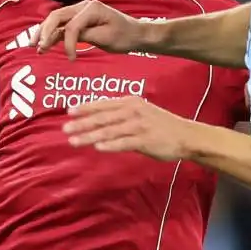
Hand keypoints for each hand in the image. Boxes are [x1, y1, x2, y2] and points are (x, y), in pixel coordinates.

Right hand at [37, 0, 149, 60]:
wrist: (135, 34)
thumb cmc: (124, 36)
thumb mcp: (106, 38)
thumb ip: (84, 35)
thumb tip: (65, 37)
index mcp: (91, 8)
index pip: (72, 26)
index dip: (68, 43)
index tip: (71, 59)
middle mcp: (83, 6)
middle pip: (56, 17)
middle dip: (44, 31)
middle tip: (36, 47)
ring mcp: (79, 12)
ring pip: (56, 20)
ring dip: (44, 32)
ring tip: (34, 46)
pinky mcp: (79, 20)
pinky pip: (62, 25)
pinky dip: (52, 34)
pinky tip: (43, 44)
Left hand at [64, 95, 192, 161]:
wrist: (185, 136)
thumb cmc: (160, 125)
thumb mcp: (141, 113)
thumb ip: (121, 115)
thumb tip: (99, 121)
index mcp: (131, 102)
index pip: (103, 104)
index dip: (85, 108)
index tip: (69, 112)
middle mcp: (133, 111)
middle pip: (102, 117)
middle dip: (82, 123)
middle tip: (65, 129)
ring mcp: (139, 125)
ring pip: (109, 130)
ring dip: (90, 136)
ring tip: (74, 141)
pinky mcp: (145, 140)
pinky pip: (123, 143)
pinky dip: (109, 144)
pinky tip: (97, 147)